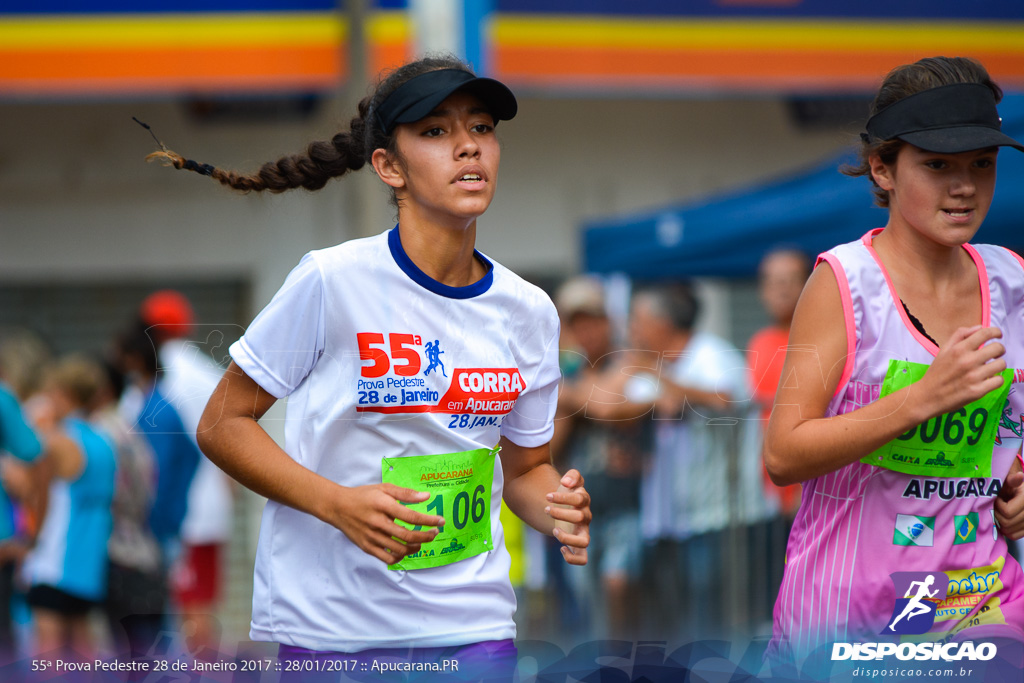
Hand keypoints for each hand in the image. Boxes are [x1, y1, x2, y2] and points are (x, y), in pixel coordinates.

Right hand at [328, 483, 443, 564]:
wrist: (337, 507)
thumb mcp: (384, 488)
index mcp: (383, 505)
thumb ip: (406, 493)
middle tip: (434, 533)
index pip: (411, 516)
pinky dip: (400, 556)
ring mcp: (371, 537)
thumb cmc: (363, 496)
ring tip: (421, 542)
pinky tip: (405, 550)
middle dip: (426, 536)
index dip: (429, 521)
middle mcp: (377, 522)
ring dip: (415, 547)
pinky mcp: (367, 547)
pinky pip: (387, 558)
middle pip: (408, 536)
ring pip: (399, 549)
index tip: (440, 521)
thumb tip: (426, 497)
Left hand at [546, 469, 590, 565]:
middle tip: (546, 509)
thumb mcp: (570, 480)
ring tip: (554, 530)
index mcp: (584, 501)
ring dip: (567, 537)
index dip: (563, 498)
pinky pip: (582, 558)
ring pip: (585, 541)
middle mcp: (586, 517)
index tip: (547, 496)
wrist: (564, 508)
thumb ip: (573, 475)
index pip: (579, 499)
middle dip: (560, 513)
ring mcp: (583, 532)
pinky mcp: (578, 544)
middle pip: (579, 517)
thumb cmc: (567, 493)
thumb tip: (566, 482)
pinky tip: (561, 548)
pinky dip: (572, 558)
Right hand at [918, 326, 1005, 416]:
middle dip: (999, 350)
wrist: (927, 397)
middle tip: (995, 354)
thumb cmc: (936, 373)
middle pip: (997, 348)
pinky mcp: (978, 391)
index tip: (998, 335)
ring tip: (991, 368)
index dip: (996, 332)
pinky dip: (996, 380)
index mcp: (958, 349)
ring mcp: (973, 377)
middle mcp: (967, 361)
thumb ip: (960, 335)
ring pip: (1001, 364)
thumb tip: (979, 327)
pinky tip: (988, 380)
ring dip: (998, 365)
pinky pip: (999, 381)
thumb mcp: (943, 350)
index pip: (985, 333)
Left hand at [995, 459, 1023, 540]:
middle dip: (997, 515)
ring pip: (1009, 532)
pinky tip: (1004, 521)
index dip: (998, 506)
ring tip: (1000, 513)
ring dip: (1001, 523)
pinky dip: (1006, 531)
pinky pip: (1014, 536)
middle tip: (996, 507)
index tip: (997, 499)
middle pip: (1007, 523)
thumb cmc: (1012, 486)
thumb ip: (1013, 480)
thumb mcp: (1011, 480)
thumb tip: (1019, 476)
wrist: (1018, 494)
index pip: (1007, 512)